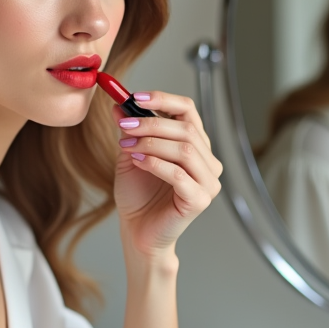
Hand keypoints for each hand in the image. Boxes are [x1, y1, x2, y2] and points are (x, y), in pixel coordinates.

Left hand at [112, 91, 222, 258]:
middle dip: (151, 123)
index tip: (135, 97)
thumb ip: (130, 131)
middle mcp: (207, 161)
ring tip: (127, 147)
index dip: (164, 99)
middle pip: (186, 128)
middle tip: (124, 126)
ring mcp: (208, 181)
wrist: (137, 231)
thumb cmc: (138, 195)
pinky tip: (137, 163)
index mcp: (195, 145)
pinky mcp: (200, 200)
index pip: (188, 110)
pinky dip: (155, 164)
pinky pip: (180, 175)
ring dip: (151, 143)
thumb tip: (120, 106)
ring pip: (184, 149)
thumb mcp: (130, 155)